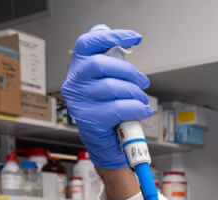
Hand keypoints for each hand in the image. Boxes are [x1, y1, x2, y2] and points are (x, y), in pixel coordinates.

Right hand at [60, 27, 151, 168]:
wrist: (106, 145)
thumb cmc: (109, 113)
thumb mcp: (109, 87)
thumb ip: (114, 70)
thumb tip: (128, 50)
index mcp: (78, 69)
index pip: (88, 44)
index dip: (111, 36)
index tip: (134, 37)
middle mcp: (74, 83)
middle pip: (102, 64)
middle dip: (129, 72)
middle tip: (143, 82)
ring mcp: (80, 102)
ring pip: (112, 87)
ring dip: (135, 93)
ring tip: (142, 100)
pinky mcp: (90, 119)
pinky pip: (118, 108)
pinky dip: (136, 108)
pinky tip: (142, 110)